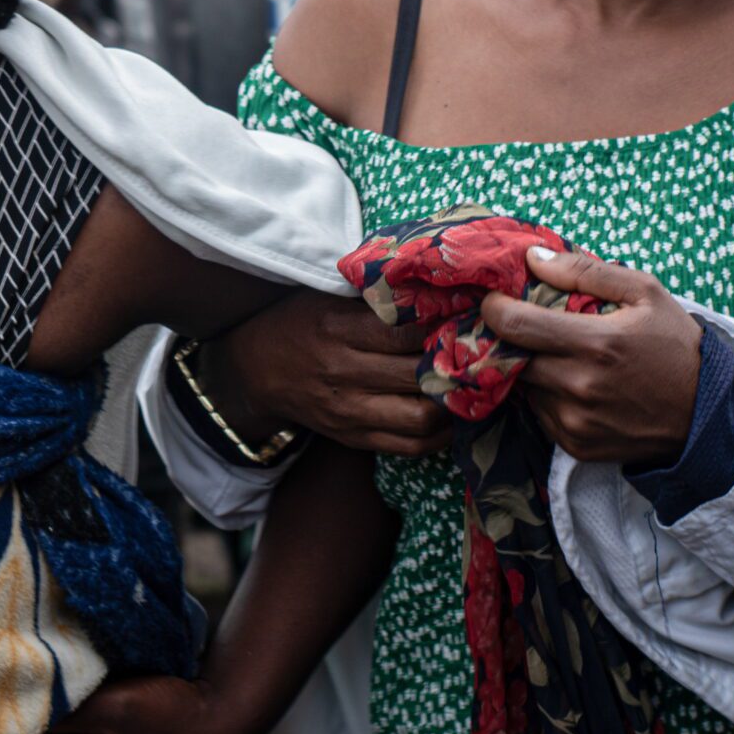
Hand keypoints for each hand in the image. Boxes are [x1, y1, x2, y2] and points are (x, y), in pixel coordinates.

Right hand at [211, 287, 449, 456]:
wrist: (255, 369)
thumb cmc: (298, 321)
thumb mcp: (327, 296)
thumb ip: (374, 295)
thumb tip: (435, 287)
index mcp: (337, 328)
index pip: (405, 331)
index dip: (443, 325)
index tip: (466, 317)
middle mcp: (343, 372)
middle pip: (419, 375)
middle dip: (456, 364)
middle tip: (478, 352)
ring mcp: (348, 411)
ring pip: (421, 417)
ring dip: (453, 403)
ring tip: (468, 384)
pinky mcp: (353, 438)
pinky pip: (410, 446)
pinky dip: (439, 435)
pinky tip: (451, 415)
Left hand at [480, 246, 701, 464]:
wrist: (708, 414)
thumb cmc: (675, 345)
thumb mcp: (645, 293)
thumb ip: (585, 270)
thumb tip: (533, 258)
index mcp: (595, 343)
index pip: (514, 324)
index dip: (495, 308)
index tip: (496, 300)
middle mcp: (579, 385)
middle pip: (512, 356)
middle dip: (513, 339)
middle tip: (528, 327)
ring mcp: (575, 420)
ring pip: (524, 386)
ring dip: (532, 369)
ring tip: (561, 357)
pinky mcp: (576, 445)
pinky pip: (539, 414)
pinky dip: (547, 397)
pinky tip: (574, 385)